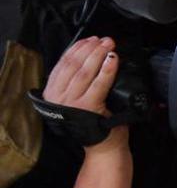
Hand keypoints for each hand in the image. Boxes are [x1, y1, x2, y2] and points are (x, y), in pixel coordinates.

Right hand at [44, 37, 126, 153]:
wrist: (103, 148)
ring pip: (84, 71)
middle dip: (89, 48)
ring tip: (108, 45)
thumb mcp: (77, 99)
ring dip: (98, 55)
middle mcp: (59, 96)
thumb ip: (77, 83)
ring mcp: (72, 102)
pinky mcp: (88, 106)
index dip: (76, 48)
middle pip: (73, 65)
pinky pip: (99, 83)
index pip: (63, 64)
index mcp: (53, 92)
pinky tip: (113, 59)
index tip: (88, 39)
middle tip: (103, 39)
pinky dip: (107, 69)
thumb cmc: (95, 123)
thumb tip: (89, 58)